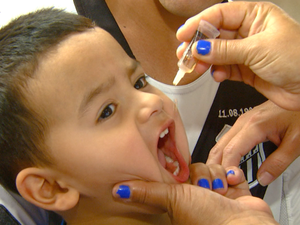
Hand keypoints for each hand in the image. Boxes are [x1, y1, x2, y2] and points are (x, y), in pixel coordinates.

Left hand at [112, 164, 276, 224]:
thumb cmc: (209, 220)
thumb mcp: (173, 200)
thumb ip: (147, 192)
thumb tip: (118, 190)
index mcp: (181, 200)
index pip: (176, 175)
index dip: (181, 170)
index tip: (183, 172)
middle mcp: (199, 196)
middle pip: (196, 167)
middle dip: (203, 174)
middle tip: (204, 187)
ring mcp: (217, 192)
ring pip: (213, 166)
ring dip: (218, 175)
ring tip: (221, 190)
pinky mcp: (235, 189)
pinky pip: (231, 169)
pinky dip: (233, 175)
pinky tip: (232, 183)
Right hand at [176, 1, 299, 110]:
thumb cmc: (298, 59)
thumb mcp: (258, 49)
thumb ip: (225, 49)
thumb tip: (201, 48)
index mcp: (255, 16)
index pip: (220, 14)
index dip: (199, 23)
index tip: (183, 34)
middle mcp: (249, 32)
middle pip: (215, 35)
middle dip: (199, 45)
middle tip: (184, 54)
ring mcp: (246, 52)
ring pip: (217, 53)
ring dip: (205, 61)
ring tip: (197, 67)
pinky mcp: (245, 70)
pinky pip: (224, 69)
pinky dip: (217, 72)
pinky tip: (216, 75)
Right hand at [207, 100, 299, 185]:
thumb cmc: (299, 113)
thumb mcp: (295, 141)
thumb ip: (278, 162)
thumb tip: (263, 178)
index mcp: (255, 125)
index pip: (231, 150)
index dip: (227, 168)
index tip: (228, 182)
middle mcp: (244, 121)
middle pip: (219, 146)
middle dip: (214, 166)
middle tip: (217, 183)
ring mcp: (243, 120)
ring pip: (221, 142)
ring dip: (217, 160)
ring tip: (221, 177)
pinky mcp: (245, 122)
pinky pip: (228, 139)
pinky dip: (223, 153)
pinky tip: (227, 163)